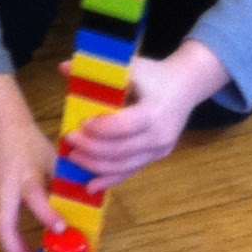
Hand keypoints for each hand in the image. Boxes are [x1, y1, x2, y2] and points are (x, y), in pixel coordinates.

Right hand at [0, 73, 61, 251]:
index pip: (34, 197)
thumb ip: (65, 184)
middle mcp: (5, 190)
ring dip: (14, 250)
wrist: (2, 130)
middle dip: (18, 251)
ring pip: (0, 231)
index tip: (61, 229)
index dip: (47, 215)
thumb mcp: (53, 160)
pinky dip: (11, 241)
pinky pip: (1, 226)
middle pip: (4, 226)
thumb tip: (86, 208)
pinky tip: (24, 251)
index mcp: (25, 176)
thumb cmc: (31, 145)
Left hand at [62, 43, 230, 187]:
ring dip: (95, 166)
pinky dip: (109, 179)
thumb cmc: (156, 74)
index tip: (80, 124)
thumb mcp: (132, 66)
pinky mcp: (157, 157)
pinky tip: (91, 186)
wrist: (187, 86)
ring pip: (123, 166)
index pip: (123, 127)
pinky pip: (130, 172)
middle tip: (69, 141)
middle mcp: (159, 136)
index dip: (100, 130)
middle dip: (91, 149)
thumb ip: (100, 68)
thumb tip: (63, 68)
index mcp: (154, 112)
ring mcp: (159, 150)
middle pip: (120, 151)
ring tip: (74, 158)